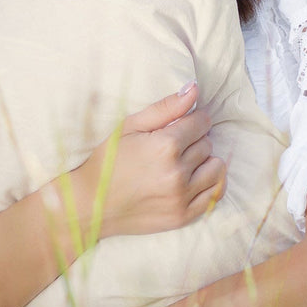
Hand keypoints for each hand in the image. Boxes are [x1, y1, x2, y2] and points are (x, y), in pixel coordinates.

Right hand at [76, 82, 226, 238]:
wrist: (90, 204)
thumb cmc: (108, 161)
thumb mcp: (129, 126)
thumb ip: (165, 107)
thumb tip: (194, 89)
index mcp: (164, 146)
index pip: (202, 123)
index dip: (192, 120)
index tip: (180, 126)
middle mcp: (177, 173)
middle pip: (207, 144)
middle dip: (194, 141)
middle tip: (172, 146)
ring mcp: (181, 198)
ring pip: (216, 168)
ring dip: (204, 162)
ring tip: (182, 163)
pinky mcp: (183, 217)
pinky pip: (215, 194)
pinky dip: (209, 183)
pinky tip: (192, 179)